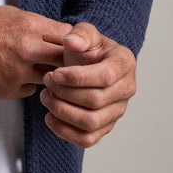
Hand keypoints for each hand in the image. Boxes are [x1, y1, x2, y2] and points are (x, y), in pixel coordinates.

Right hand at [0, 5, 71, 99]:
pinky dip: (27, 83)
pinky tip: (15, 73)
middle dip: (64, 60)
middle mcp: (28, 49)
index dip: (70, 42)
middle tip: (60, 60)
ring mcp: (19, 72)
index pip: (68, 37)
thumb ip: (38, 26)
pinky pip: (31, 89)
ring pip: (50, 78)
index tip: (68, 45)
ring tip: (32, 65)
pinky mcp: (9, 89)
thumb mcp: (14, 14)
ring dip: (45, 73)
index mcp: (31, 26)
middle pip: (64, 60)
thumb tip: (61, 35)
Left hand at [40, 21, 136, 147]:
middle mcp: (127, 89)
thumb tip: (71, 41)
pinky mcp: (105, 127)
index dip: (77, 78)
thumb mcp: (85, 33)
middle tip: (46, 81)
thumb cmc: (88, 48)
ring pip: (91, 122)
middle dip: (65, 93)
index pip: (105, 76)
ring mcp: (117, 111)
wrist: (89, 63)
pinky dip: (65, 132)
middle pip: (96, 101)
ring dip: (63, 111)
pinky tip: (50, 117)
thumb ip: (79, 34)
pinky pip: (87, 139)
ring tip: (45, 97)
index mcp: (124, 63)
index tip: (55, 74)